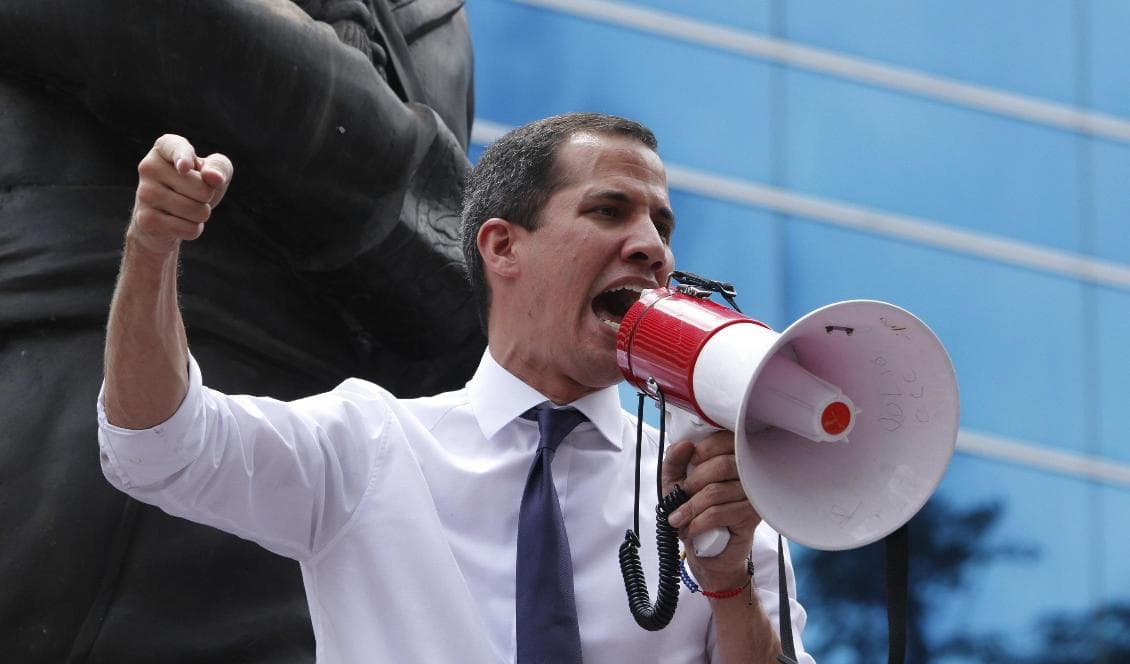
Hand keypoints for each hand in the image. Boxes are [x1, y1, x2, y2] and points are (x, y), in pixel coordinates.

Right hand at [129, 134, 232, 254]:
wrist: (163, 221)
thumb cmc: (194, 188)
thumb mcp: (213, 173)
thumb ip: (220, 167)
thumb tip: (214, 178)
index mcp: (164, 148)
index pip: (176, 148)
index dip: (183, 158)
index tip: (185, 168)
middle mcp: (149, 167)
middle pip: (202, 188)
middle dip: (207, 197)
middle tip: (192, 195)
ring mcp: (144, 193)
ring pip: (197, 211)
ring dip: (201, 215)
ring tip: (186, 209)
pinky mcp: (146, 219)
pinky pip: (190, 229)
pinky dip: (193, 229)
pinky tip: (178, 223)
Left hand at [663, 431, 760, 591]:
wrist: (708, 552)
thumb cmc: (695, 511)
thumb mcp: (676, 483)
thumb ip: (675, 461)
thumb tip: (684, 445)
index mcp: (733, 458)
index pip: (725, 440)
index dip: (704, 450)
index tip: (690, 463)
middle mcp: (748, 473)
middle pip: (722, 465)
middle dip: (693, 482)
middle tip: (681, 495)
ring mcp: (753, 495)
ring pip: (717, 492)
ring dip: (690, 508)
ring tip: (678, 520)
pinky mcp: (752, 517)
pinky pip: (720, 513)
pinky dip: (698, 522)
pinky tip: (690, 529)